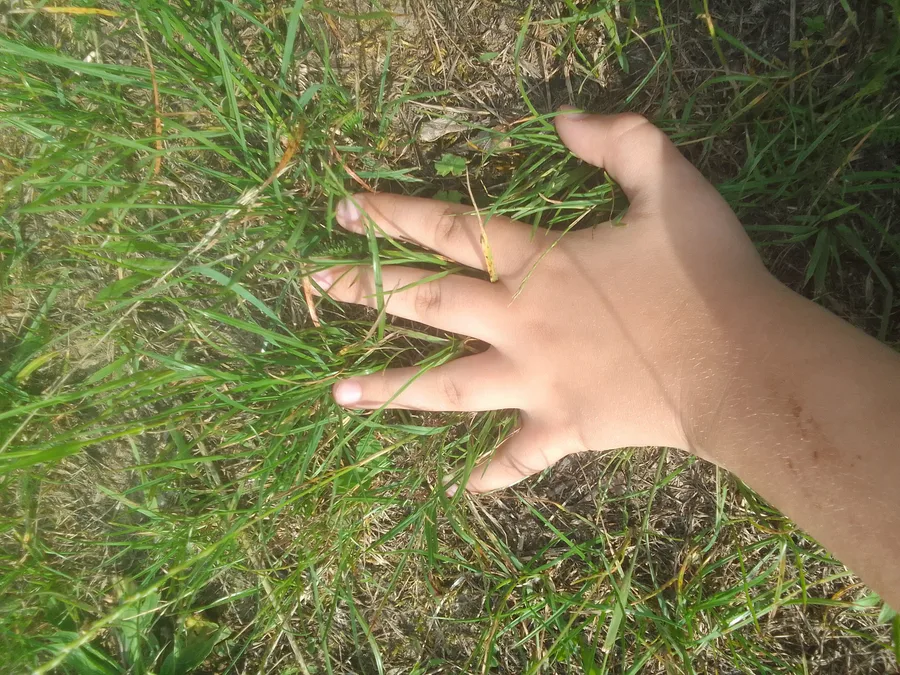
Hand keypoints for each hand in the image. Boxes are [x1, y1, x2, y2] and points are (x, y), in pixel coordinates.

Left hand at [313, 110, 776, 492]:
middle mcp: (519, 323)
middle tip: (312, 282)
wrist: (743, 366)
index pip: (449, 230)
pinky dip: (495, 472)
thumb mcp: (673, 183)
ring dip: (390, 390)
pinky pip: (518, 456)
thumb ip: (619, 140)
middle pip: (426, 302)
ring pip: (445, 386)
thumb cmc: (709, 274)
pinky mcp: (562, 428)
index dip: (394, 214)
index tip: (344, 208)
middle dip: (365, 289)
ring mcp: (534, 382)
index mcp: (539, 264)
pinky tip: (467, 486)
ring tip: (339, 394)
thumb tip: (561, 118)